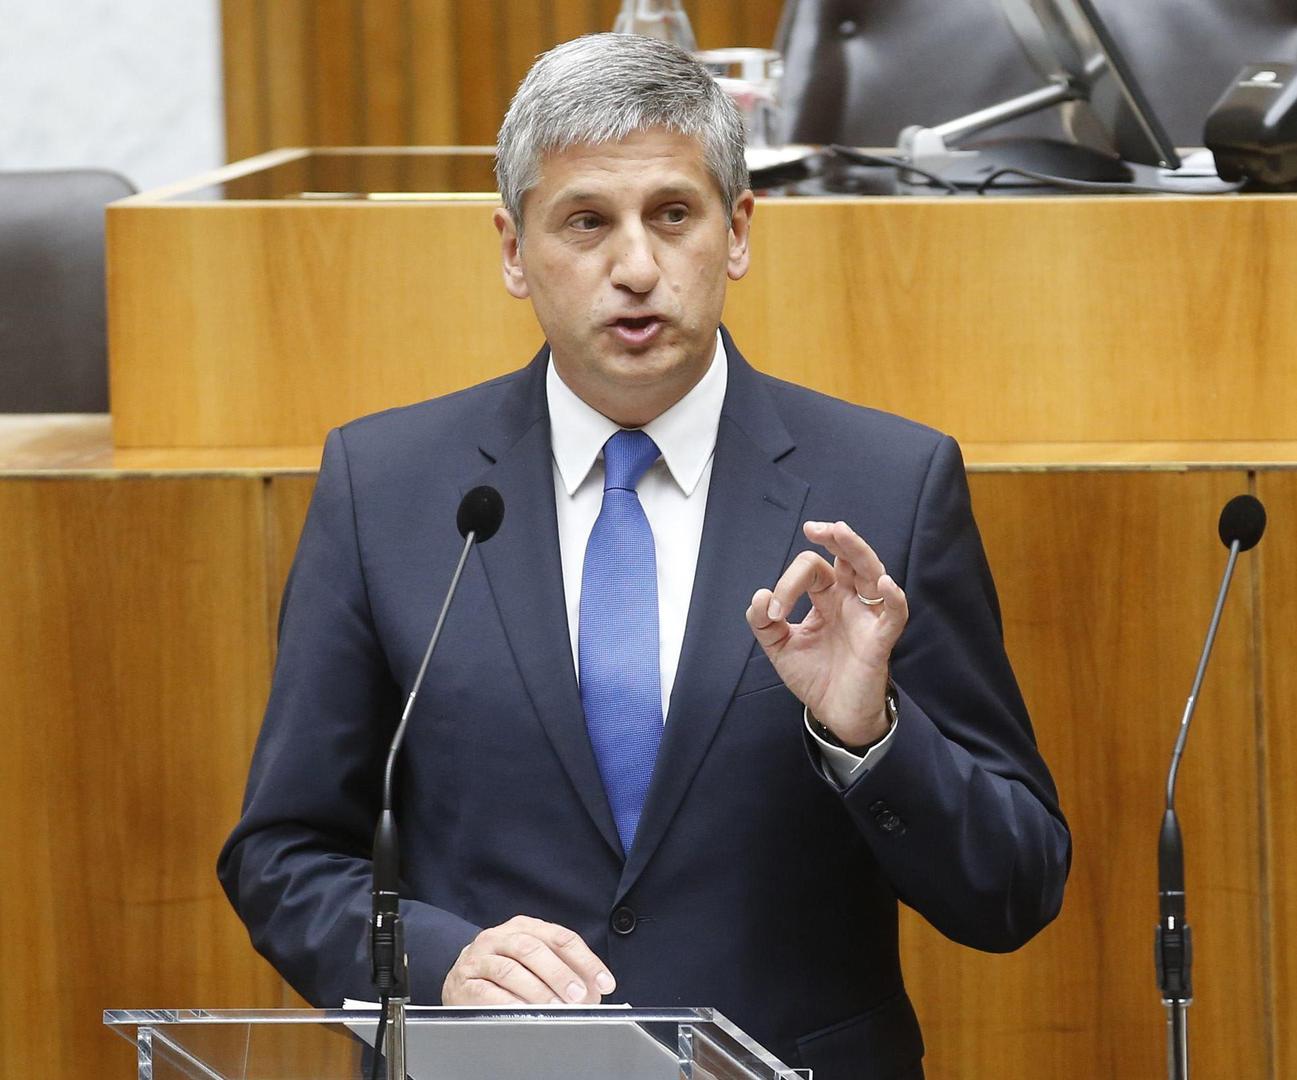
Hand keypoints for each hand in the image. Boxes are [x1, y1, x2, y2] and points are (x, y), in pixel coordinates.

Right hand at [441, 915, 615, 1004]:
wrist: (461, 978)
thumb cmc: (506, 969)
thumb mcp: (536, 962)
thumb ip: (564, 971)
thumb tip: (593, 991)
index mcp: (525, 926)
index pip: (561, 938)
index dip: (586, 961)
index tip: (604, 983)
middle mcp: (501, 936)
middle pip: (533, 949)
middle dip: (560, 974)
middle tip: (578, 996)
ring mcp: (480, 957)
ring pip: (510, 969)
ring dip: (536, 990)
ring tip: (554, 1008)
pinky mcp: (464, 981)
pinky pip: (486, 991)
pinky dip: (508, 1002)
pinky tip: (524, 1011)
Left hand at [746, 520, 907, 746]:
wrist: (834, 714)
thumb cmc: (815, 676)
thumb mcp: (780, 648)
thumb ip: (764, 623)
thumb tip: (759, 596)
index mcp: (826, 598)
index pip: (811, 571)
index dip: (787, 585)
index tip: (773, 612)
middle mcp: (849, 601)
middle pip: (848, 558)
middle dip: (835, 538)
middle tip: (815, 527)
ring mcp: (866, 617)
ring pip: (871, 573)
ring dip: (857, 551)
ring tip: (841, 532)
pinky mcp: (880, 640)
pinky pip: (894, 614)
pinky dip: (893, 598)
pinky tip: (884, 584)